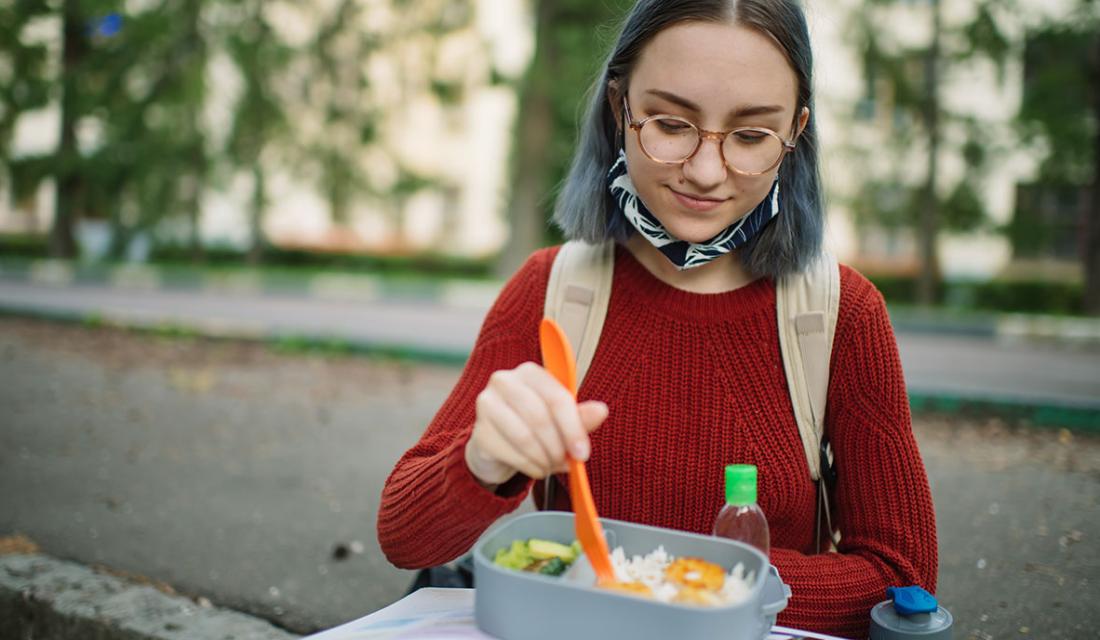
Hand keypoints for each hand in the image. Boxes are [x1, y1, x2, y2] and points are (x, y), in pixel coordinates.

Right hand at [464, 362, 608, 486]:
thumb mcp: (561, 421)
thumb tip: (601, 410)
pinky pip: (511, 453)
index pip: (557, 397)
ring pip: (525, 437)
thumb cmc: (532, 427)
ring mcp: (487, 404)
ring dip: (544, 459)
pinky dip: (529, 467)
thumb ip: (580, 416)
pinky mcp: (479, 431)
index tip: (583, 453)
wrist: (498, 446)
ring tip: (550, 465)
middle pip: (540, 418)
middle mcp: (504, 381)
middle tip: (566, 462)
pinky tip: (535, 467)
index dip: (573, 428)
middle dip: (558, 446)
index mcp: (530, 372)